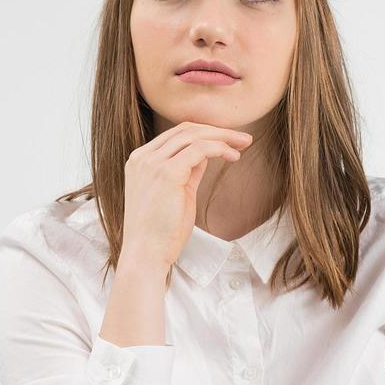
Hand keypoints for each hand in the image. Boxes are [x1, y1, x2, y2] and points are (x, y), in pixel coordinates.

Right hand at [121, 121, 252, 270]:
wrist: (146, 255)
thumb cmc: (161, 231)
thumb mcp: (175, 193)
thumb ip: (186, 170)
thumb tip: (205, 153)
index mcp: (140, 160)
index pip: (175, 134)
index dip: (205, 132)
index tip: (229, 139)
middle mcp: (143, 157)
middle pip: (185, 129)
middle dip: (218, 130)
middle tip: (243, 138)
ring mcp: (152, 163)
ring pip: (194, 135)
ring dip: (223, 137)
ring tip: (244, 144)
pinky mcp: (166, 173)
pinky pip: (200, 148)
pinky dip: (220, 148)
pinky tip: (234, 157)